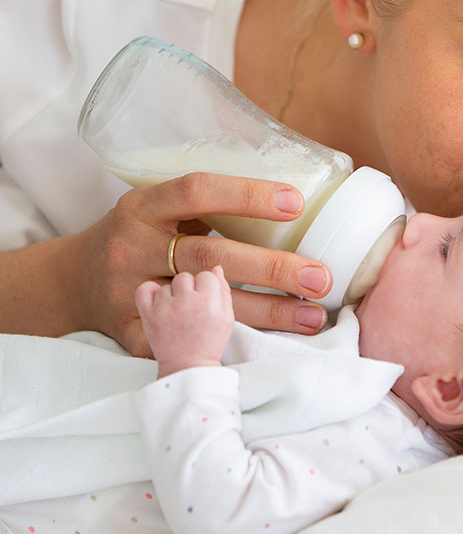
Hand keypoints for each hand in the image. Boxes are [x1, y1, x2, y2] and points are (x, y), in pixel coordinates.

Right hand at [74, 172, 331, 356]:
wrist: (71, 282)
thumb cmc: (137, 236)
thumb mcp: (158, 208)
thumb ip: (206, 207)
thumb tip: (290, 205)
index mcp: (143, 206)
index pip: (197, 191)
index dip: (247, 195)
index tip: (296, 202)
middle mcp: (133, 246)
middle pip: (209, 255)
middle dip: (271, 268)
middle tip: (319, 277)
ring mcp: (129, 293)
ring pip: (204, 303)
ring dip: (266, 311)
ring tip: (312, 315)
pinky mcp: (132, 333)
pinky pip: (187, 340)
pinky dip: (232, 340)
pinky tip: (272, 342)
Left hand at [136, 266, 233, 376]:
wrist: (188, 368)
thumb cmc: (209, 343)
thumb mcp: (227, 317)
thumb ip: (224, 290)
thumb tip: (216, 268)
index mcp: (209, 301)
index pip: (206, 275)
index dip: (207, 287)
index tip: (206, 299)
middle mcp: (186, 302)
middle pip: (186, 276)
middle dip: (190, 289)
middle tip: (191, 306)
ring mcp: (165, 308)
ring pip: (167, 285)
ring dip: (172, 295)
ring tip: (177, 312)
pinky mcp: (148, 316)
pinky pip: (144, 290)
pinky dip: (149, 292)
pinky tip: (158, 301)